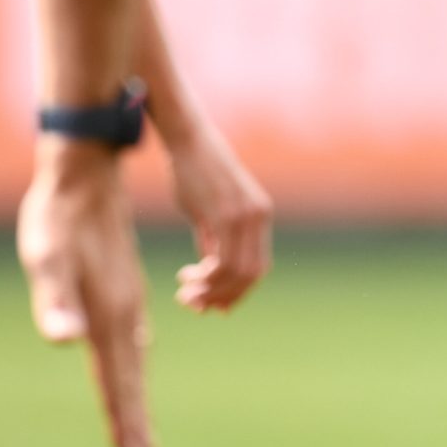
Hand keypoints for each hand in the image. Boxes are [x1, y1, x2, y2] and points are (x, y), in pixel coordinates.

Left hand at [18, 138, 152, 446]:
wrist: (84, 173)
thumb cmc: (58, 216)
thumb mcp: (46, 257)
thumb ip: (54, 300)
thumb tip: (64, 339)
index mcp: (111, 312)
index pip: (119, 380)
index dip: (126, 421)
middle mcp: (126, 310)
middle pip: (131, 378)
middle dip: (135, 421)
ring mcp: (127, 298)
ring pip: (134, 360)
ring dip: (135, 397)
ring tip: (139, 431)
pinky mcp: (122, 287)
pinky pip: (131, 340)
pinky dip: (132, 367)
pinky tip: (134, 366)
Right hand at [163, 116, 272, 311]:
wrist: (187, 141)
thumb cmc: (193, 173)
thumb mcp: (208, 211)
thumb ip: (213, 240)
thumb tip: (210, 272)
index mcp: (260, 215)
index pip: (258, 268)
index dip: (238, 292)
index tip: (214, 306)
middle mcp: (259, 217)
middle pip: (251, 275)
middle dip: (223, 296)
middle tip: (195, 303)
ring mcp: (246, 215)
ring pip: (237, 273)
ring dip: (210, 291)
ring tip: (186, 294)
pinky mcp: (227, 214)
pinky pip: (223, 261)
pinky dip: (206, 279)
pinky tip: (186, 277)